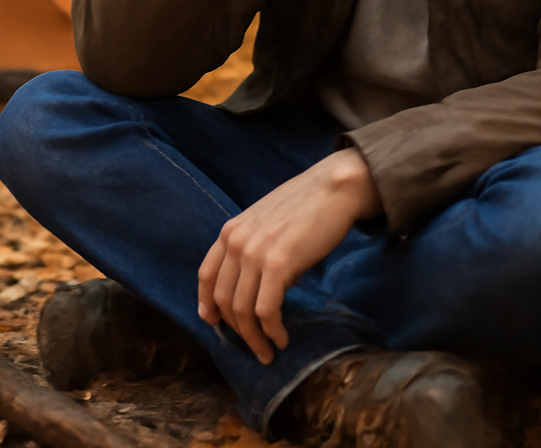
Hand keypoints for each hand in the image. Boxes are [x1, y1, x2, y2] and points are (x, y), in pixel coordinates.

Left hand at [197, 148, 380, 364]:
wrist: (333, 188)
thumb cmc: (305, 207)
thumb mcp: (265, 223)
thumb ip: (253, 248)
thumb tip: (255, 287)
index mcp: (230, 231)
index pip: (206, 275)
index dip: (207, 303)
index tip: (213, 322)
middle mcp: (236, 242)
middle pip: (223, 299)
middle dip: (236, 329)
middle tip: (253, 346)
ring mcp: (255, 253)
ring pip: (242, 310)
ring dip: (254, 338)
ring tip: (268, 351)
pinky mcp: (278, 264)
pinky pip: (266, 309)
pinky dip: (271, 330)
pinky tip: (281, 338)